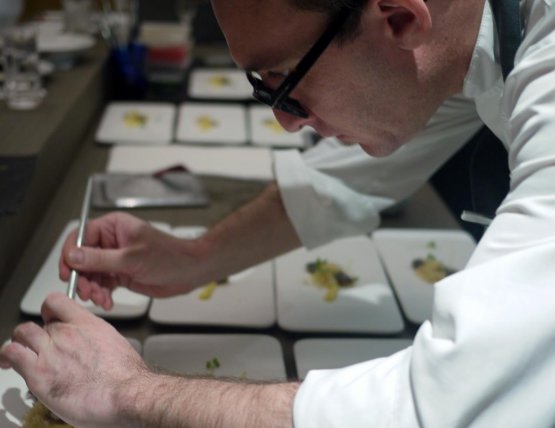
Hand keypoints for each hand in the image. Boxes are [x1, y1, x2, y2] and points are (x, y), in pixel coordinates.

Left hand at [0, 293, 146, 427]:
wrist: (125, 392)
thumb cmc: (126, 377)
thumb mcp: (115, 347)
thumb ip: (97, 344)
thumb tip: (92, 353)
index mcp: (88, 324)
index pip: (57, 302)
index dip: (49, 311)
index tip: (50, 319)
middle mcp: (67, 333)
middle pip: (39, 323)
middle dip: (37, 334)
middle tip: (38, 347)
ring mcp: (51, 351)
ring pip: (21, 333)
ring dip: (19, 343)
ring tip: (18, 354)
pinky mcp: (38, 373)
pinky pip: (12, 353)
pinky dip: (8, 357)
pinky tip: (9, 364)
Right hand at [59, 212, 205, 309]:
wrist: (188, 271)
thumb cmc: (168, 256)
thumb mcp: (132, 257)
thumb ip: (100, 259)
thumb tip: (73, 256)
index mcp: (113, 227)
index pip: (81, 236)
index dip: (71, 253)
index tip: (69, 271)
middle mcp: (111, 241)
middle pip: (82, 258)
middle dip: (82, 277)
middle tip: (85, 291)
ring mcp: (115, 259)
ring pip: (90, 274)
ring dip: (91, 289)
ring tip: (100, 299)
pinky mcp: (120, 274)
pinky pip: (102, 284)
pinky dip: (101, 294)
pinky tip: (107, 301)